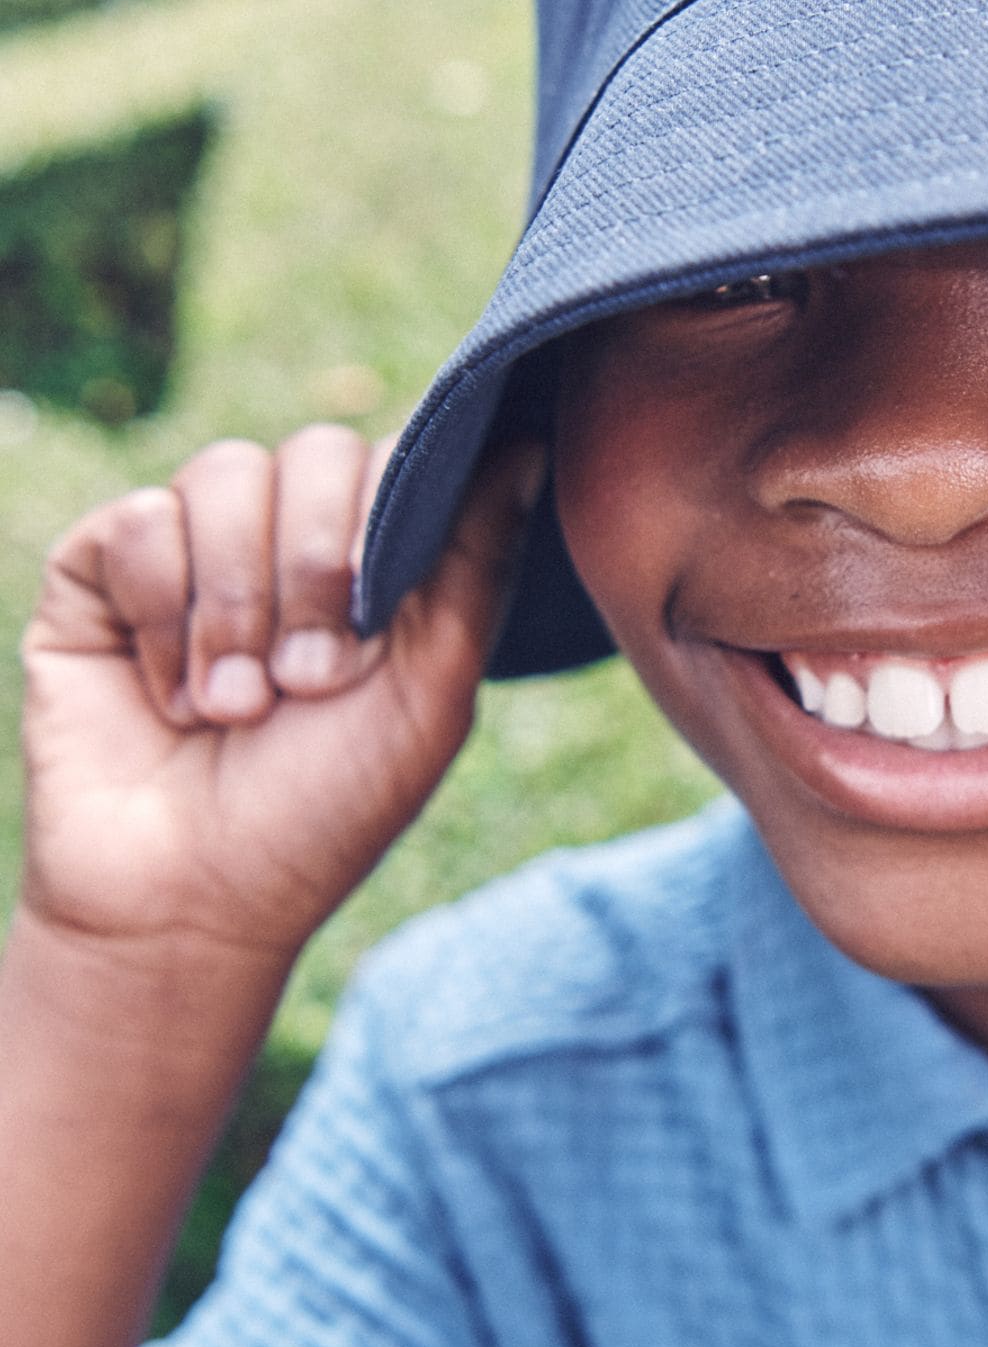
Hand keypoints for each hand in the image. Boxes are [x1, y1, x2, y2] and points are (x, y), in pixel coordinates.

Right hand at [19, 427, 544, 964]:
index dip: (387, 525)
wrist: (194, 901)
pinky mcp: (98, 569)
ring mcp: (189, 546)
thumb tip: (531, 444)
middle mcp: (281, 537)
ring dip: (239, 607)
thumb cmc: (323, 811)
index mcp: (369, 557)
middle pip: (314, 450)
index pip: (395, 456)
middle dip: (317, 574)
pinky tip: (171, 697)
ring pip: (223, 473)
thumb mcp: (430, 694)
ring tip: (237, 707)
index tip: (377, 634)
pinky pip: (138, 522)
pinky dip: (163, 617)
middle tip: (307, 683)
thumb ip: (477, 564)